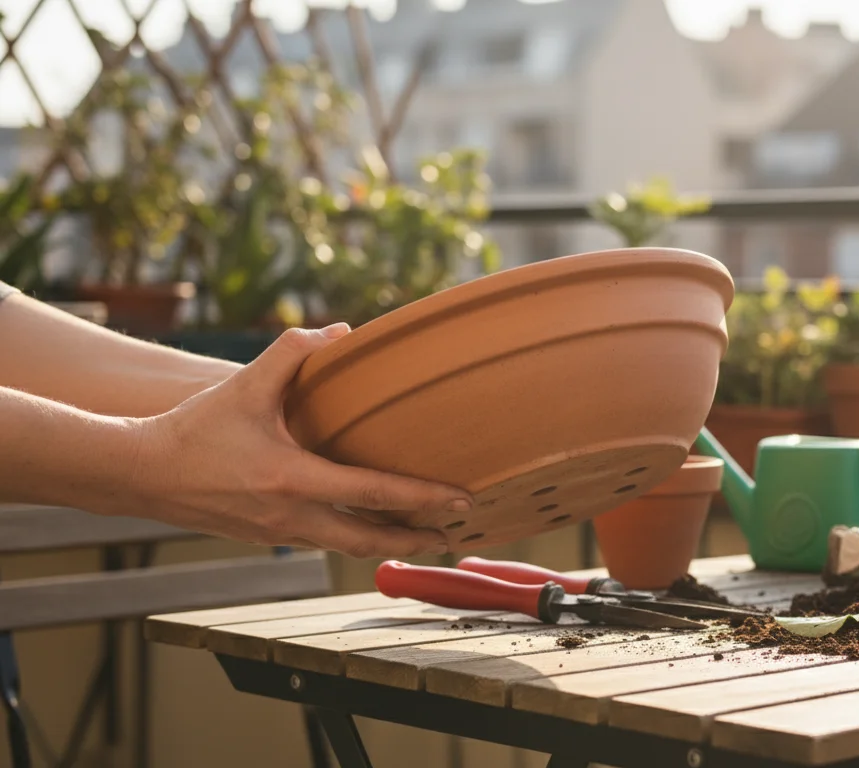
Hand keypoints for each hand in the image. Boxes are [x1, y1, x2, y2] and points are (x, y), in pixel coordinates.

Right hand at [127, 324, 473, 557]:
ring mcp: (279, 533)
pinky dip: (353, 538)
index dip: (423, 499)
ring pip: (346, 547)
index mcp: (292, 479)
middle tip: (454, 537)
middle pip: (369, 540)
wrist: (139, 474)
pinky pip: (322, 541)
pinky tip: (368, 526)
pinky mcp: (267, 537)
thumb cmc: (193, 430)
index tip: (461, 501)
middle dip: (416, 539)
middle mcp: (290, 515)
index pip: (373, 494)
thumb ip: (293, 352)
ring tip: (423, 537)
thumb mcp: (244, 384)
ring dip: (387, 543)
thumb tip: (342, 333)